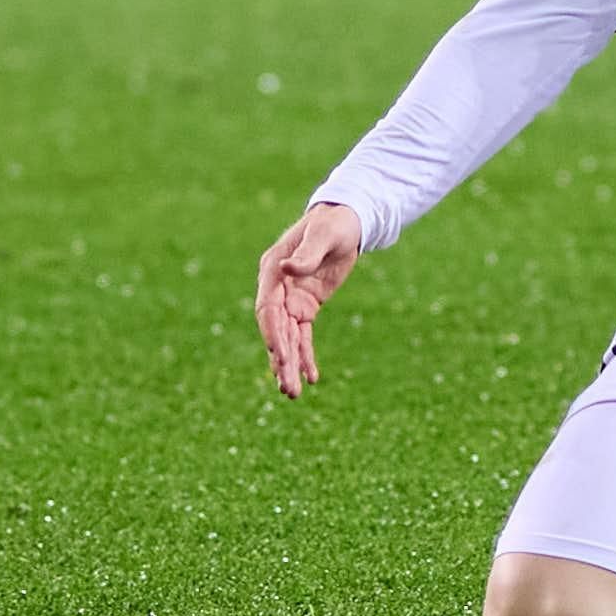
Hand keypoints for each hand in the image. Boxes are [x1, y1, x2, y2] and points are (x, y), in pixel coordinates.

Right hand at [255, 201, 365, 397]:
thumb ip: (307, 254)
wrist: (346, 220)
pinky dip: (306, 356)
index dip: (273, 334)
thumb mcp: (324, 235)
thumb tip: (286, 268)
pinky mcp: (306, 307)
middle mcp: (277, 289)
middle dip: (281, 360)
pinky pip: (303, 337)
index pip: (268, 309)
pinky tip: (312, 378)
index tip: (282, 356)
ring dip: (289, 365)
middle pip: (275, 331)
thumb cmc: (333, 222)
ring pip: (288, 339)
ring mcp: (290, 300)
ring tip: (292, 394)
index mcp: (272, 271)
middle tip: (287, 389)